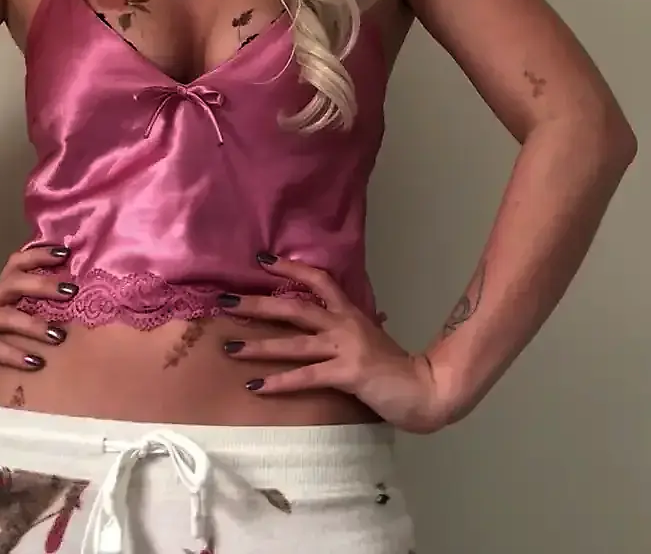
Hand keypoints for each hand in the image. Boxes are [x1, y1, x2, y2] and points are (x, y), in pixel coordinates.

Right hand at [0, 245, 76, 402]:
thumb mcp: (3, 329)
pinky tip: (35, 363)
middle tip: (71, 291)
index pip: (16, 265)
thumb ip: (28, 318)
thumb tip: (72, 315)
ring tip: (59, 336)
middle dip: (43, 284)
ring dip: (34, 325)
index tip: (66, 253)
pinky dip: (13, 354)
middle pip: (13, 283)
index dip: (39, 255)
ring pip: (5, 316)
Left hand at [219, 255, 453, 434]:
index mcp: (351, 314)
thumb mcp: (374, 339)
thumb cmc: (396, 368)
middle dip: (257, 304)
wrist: (426, 390)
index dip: (290, 268)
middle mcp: (345, 325)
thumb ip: (360, 326)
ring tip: (228, 346)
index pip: (319, 280)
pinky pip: (306, 376)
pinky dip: (278, 382)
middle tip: (225, 300)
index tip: (262, 260)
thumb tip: (357, 314)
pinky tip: (254, 386)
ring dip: (258, 345)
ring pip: (294, 342)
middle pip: (295, 307)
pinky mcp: (347, 374)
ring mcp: (346, 348)